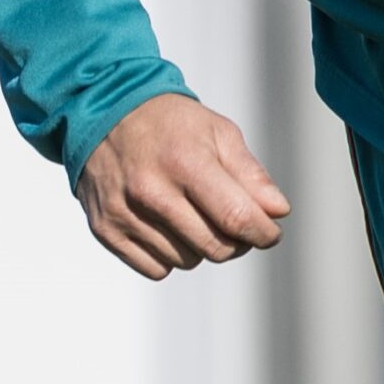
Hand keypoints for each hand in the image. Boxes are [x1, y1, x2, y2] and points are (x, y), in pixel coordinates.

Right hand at [77, 93, 291, 279]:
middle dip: (237, 243)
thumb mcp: (218, 132)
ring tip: (194, 215)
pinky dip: (169, 255)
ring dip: (201, 247)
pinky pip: (156, 269)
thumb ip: (250, 174)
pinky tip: (167, 226)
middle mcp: (151, 191)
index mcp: (185, 161)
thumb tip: (278, 211)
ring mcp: (124, 213)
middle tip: (236, 224)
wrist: (106, 114)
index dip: (262, 233)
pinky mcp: (106, 230)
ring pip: (186, 261)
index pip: (236, 217)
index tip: (270, 233)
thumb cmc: (170, 123)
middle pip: (213, 247)